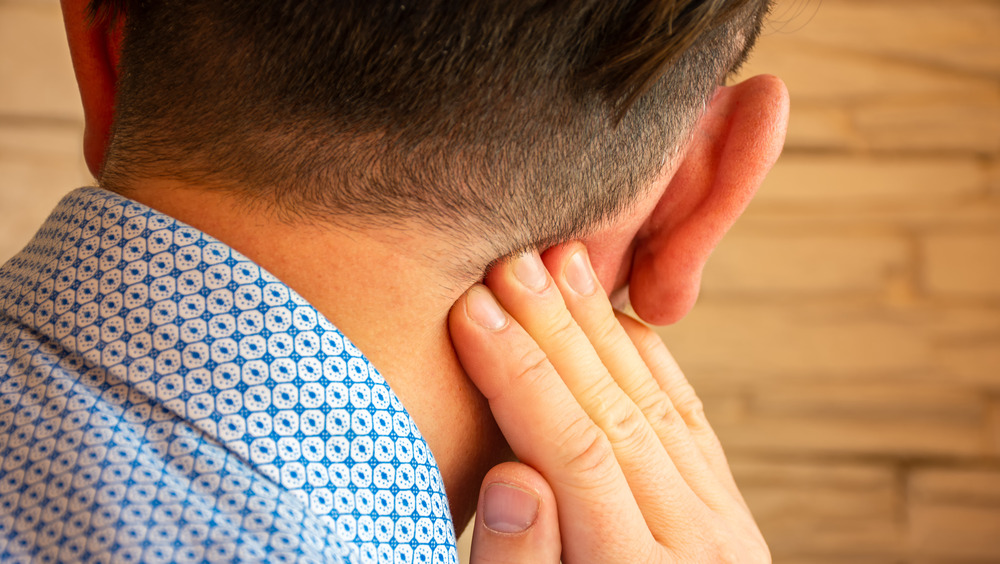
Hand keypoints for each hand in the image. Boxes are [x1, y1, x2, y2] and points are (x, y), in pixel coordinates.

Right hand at [450, 243, 767, 562]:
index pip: (575, 452)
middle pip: (618, 413)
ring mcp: (722, 527)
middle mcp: (697, 546)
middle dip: (557, 330)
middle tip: (512, 262)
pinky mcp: (727, 514)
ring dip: (601, 327)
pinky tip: (615, 316)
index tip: (473, 311)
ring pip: (655, 404)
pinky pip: (688, 420)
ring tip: (560, 263)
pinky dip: (649, 362)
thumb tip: (512, 477)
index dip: (520, 376)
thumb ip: (523, 563)